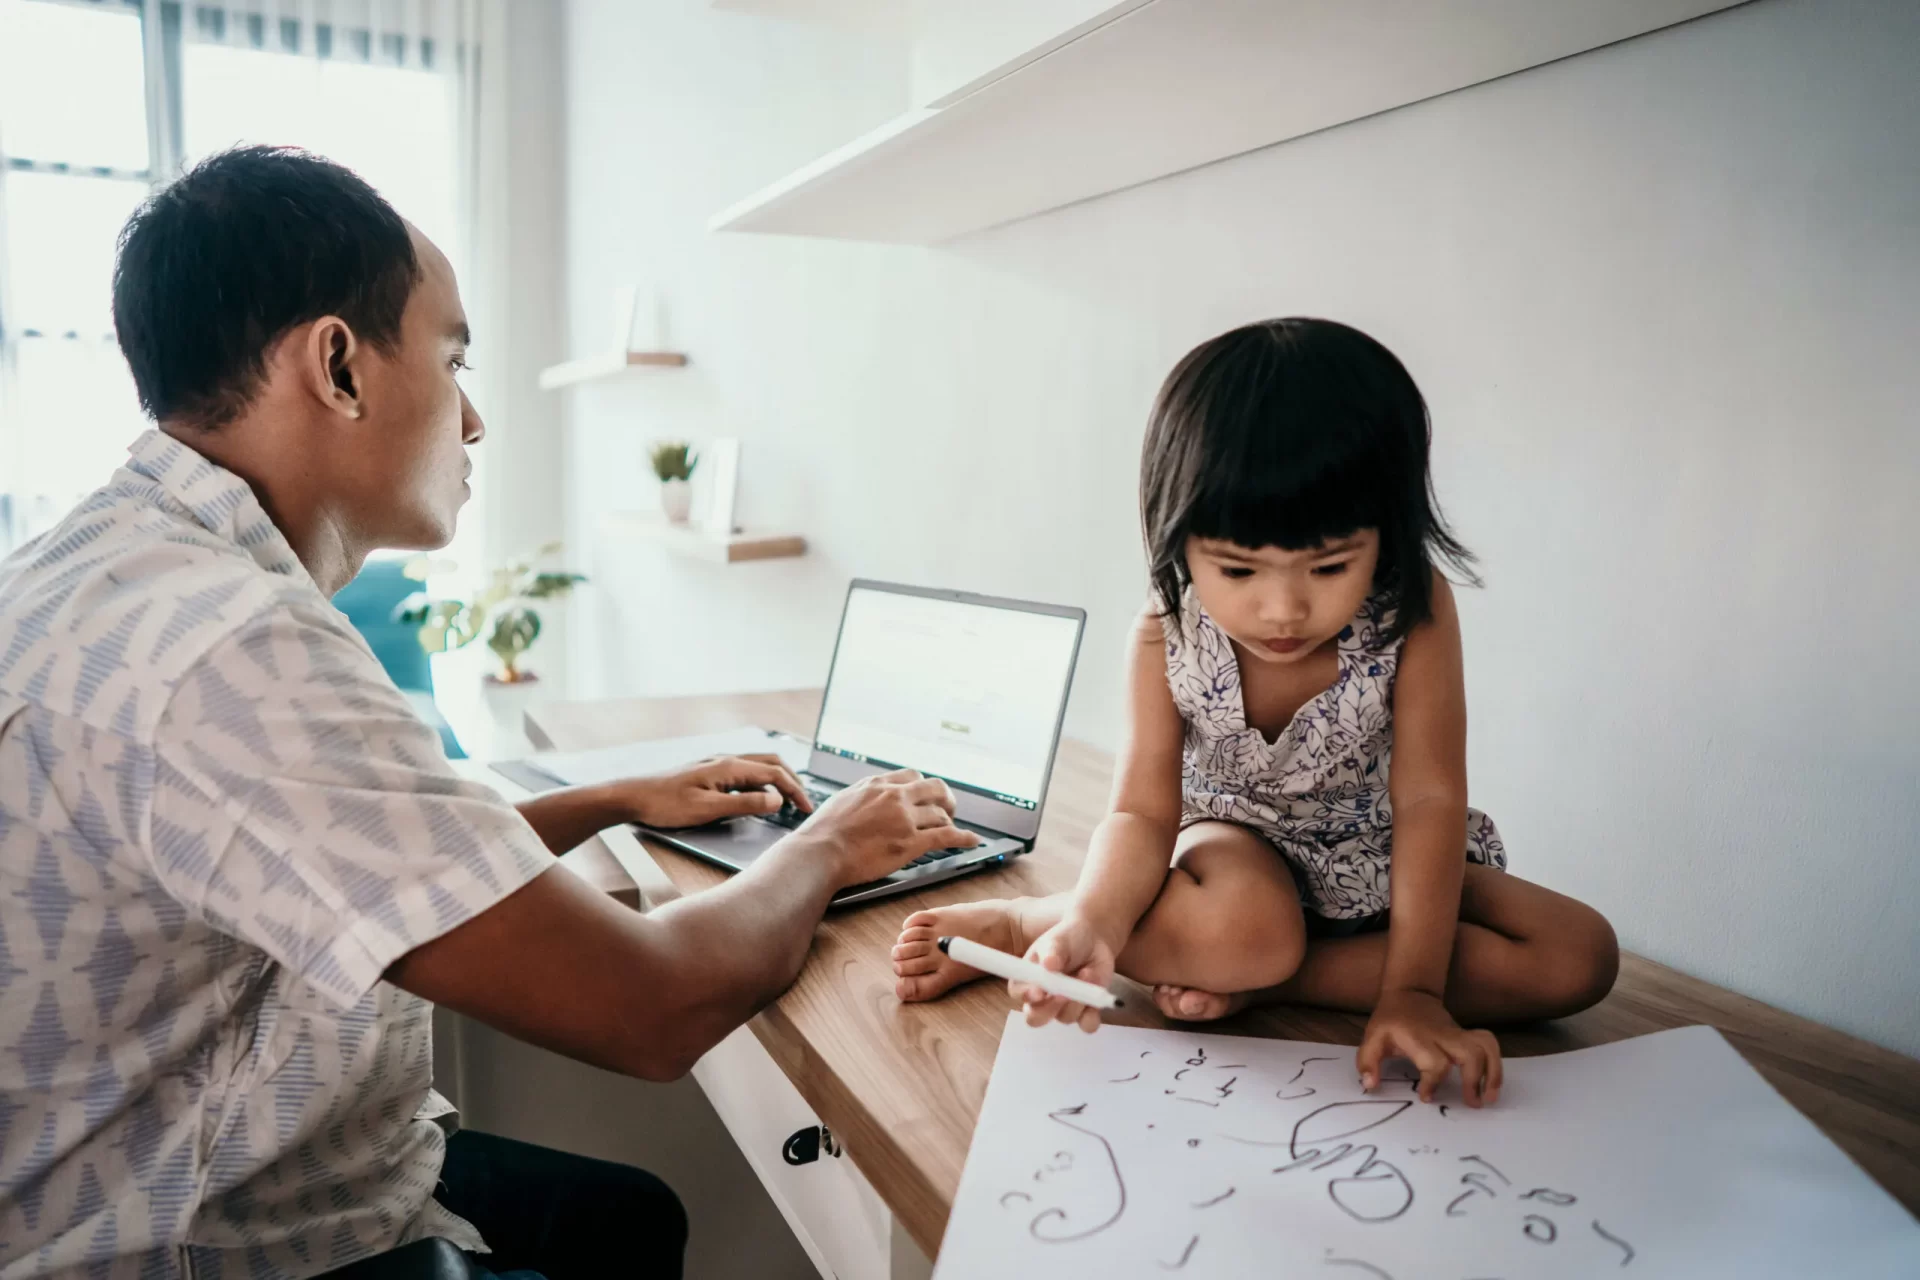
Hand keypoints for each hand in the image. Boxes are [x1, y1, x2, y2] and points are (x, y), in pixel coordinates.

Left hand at [621, 754, 810, 828]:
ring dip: (779, 778)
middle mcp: (726, 760)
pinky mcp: (709, 771)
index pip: (774, 775)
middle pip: (772, 763)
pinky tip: (759, 794)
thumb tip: (777, 800)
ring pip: (759, 764)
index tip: (806, 810)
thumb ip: (744, 804)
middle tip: (804, 803)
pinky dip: (763, 780)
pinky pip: (746, 770)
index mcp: (729, 767)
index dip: (795, 792)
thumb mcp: (707, 809)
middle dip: (793, 781)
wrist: (633, 795)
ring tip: (789, 798)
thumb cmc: (665, 804)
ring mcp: (717, 764)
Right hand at [795, 769, 979, 886]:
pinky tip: (972, 840)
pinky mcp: (910, 842)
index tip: (926, 794)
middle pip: (934, 788)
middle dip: (945, 798)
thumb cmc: (822, 832)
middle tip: (948, 808)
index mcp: (877, 784)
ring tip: (953, 828)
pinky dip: (963, 838)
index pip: (912, 775)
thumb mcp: (842, 800)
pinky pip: (945, 836)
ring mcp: (904, 818)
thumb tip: (867, 800)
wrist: (820, 852)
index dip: (923, 786)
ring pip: (940, 813)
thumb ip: (863, 796)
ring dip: (950, 821)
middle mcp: (894, 796)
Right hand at [1015, 914, 1117, 1034]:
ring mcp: (1064, 1007)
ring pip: (1066, 1017)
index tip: (1039, 991)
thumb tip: (1049, 964)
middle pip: (1036, 1018)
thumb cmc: (1068, 939)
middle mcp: (1042, 998)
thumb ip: (1053, 952)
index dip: (1026, 995)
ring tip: (1087, 972)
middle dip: (1050, 1009)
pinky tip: (1097, 996)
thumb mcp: (1058, 940)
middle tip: (1064, 994)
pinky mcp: (1085, 1011)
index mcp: (1028, 979)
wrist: (1094, 940)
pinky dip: (1093, 1013)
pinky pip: (1087, 1024)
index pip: (1018, 993)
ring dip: (1078, 999)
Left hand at [1356, 989, 1501, 1106]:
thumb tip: (1371, 1085)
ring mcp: (1458, 1033)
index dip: (1433, 1082)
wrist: (1409, 993)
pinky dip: (1496, 1064)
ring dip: (1493, 1073)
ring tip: (1489, 1098)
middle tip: (1473, 1103)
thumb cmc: (1390, 1020)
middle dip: (1475, 1079)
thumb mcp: (1371, 1037)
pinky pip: (1489, 1045)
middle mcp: (1443, 1035)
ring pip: (1486, 1046)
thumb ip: (1367, 1062)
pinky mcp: (1467, 1035)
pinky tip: (1491, 1084)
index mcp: (1418, 1037)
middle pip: (1469, 1053)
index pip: (1434, 1061)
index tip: (1426, 1097)